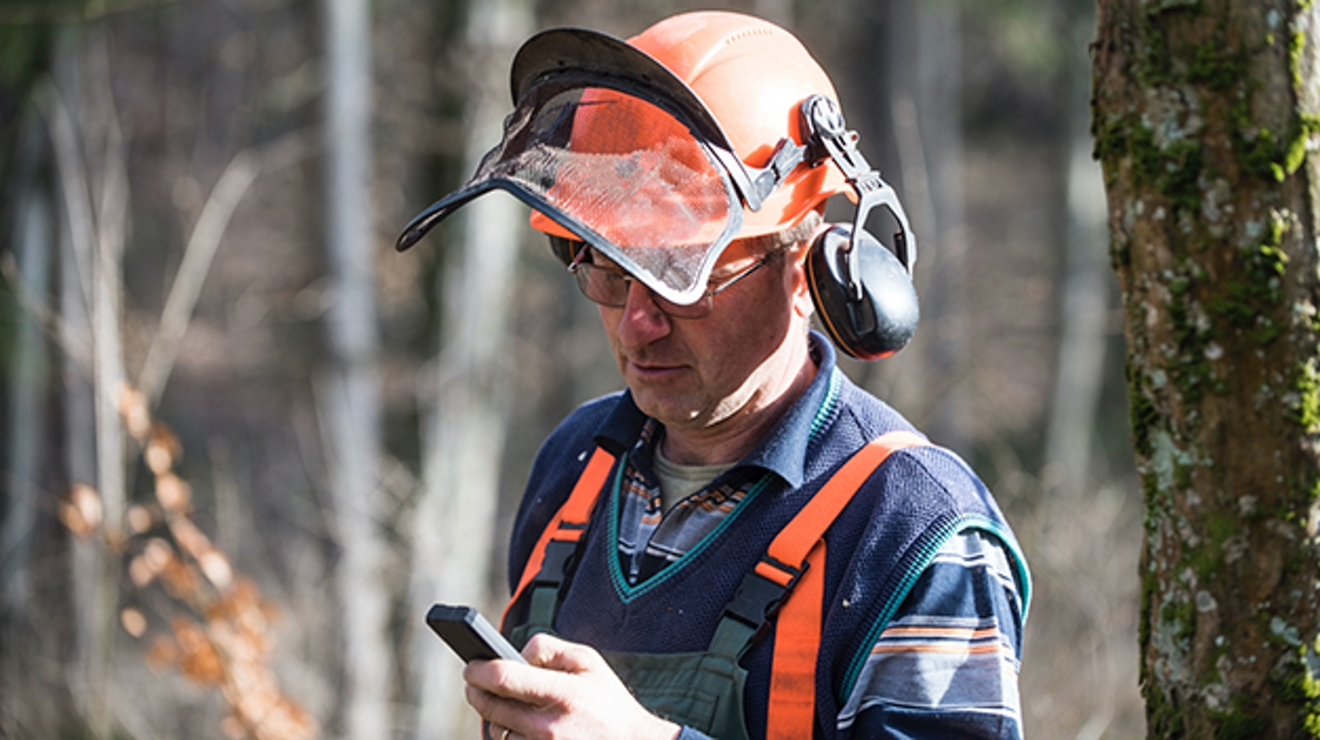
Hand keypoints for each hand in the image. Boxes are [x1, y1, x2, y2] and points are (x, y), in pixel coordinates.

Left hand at [463, 632, 680, 739]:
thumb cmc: (608, 703)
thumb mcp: (588, 661)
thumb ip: (549, 648)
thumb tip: (517, 654)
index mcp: (563, 693)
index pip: (504, 678)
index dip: (479, 670)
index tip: (471, 665)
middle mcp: (549, 726)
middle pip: (491, 707)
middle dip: (475, 691)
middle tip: (473, 681)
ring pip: (496, 730)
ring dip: (492, 715)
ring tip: (502, 703)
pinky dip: (508, 734)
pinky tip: (519, 723)